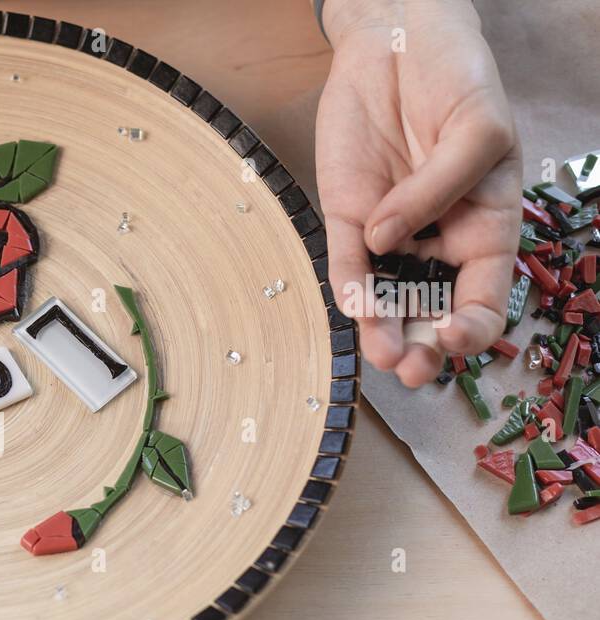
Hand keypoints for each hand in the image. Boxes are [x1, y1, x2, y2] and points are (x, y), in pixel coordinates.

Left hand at [316, 0, 521, 386]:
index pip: (485, 293)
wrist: (397, 38)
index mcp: (487, 224)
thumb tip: (388, 238)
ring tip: (383, 354)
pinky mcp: (346, 215)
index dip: (474, 325)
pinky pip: (346, 262)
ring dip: (383, 330)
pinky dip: (349, 285)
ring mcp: (390, 231)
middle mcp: (438, 238)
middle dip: (424, 345)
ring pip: (386, 296)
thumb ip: (443, 185)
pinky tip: (354, 304)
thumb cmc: (458, 78)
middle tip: (412, 368)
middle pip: (431, 308)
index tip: (457, 338)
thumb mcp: (477, 127)